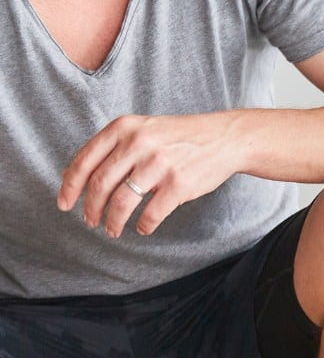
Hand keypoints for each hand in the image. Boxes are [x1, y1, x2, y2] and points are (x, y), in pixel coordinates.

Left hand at [57, 112, 242, 237]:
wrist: (224, 138)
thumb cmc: (178, 136)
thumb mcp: (141, 131)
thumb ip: (109, 149)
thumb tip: (69, 175)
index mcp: (124, 128)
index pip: (84, 161)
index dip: (70, 187)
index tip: (64, 204)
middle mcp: (139, 144)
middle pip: (100, 185)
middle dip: (91, 209)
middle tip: (90, 221)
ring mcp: (159, 164)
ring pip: (122, 203)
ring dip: (113, 222)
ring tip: (113, 229)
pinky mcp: (178, 184)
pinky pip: (151, 214)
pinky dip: (143, 226)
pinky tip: (142, 227)